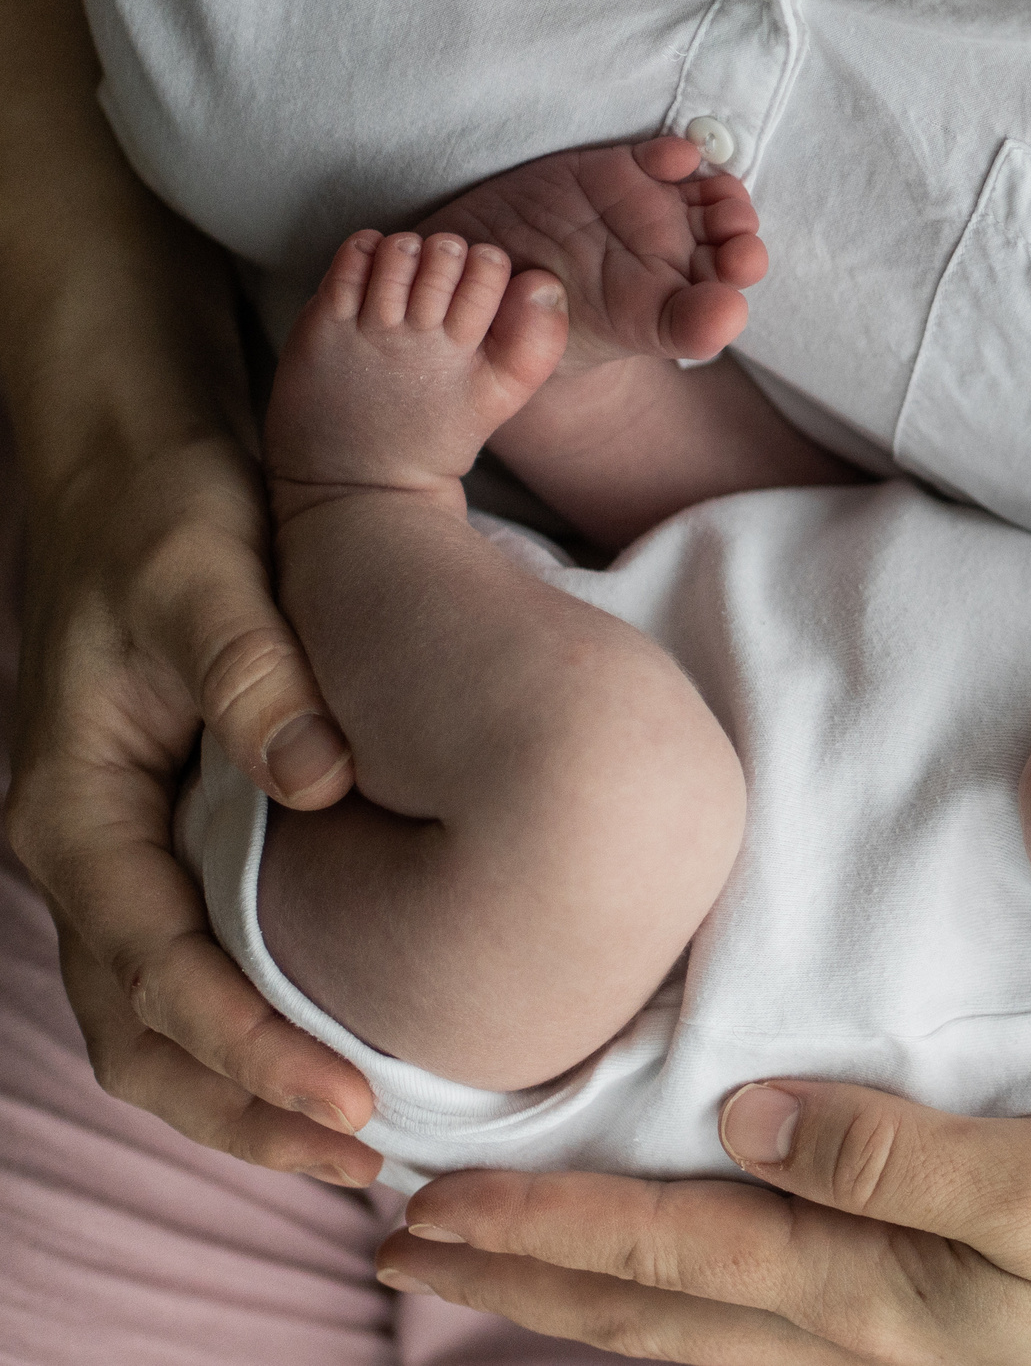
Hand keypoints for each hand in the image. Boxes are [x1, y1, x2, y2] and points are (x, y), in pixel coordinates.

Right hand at [5, 423, 380, 1184]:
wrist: (131, 459)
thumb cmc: (168, 509)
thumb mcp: (210, 574)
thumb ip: (256, 674)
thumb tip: (321, 783)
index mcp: (75, 806)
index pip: (156, 972)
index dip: (249, 1050)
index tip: (348, 1100)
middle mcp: (82, 849)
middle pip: (140, 1033)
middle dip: (242, 1111)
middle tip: (369, 1157)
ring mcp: (118, 852)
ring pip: (157, 1019)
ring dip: (244, 1091)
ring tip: (361, 1141)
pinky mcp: (164, 837)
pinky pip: (189, 968)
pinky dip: (249, 1029)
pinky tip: (337, 1050)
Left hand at [382, 1081, 1030, 1364]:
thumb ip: (895, 1155)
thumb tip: (743, 1116)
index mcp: (873, 1295)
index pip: (668, 1251)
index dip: (542, 1223)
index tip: (424, 1196)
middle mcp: (860, 1341)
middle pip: (652, 1312)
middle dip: (521, 1276)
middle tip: (398, 1245)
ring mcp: (898, 1357)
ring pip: (695, 1336)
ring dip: (579, 1303)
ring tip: (490, 1273)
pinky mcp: (939, 1344)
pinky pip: (763, 1339)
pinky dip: (680, 1317)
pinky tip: (670, 1307)